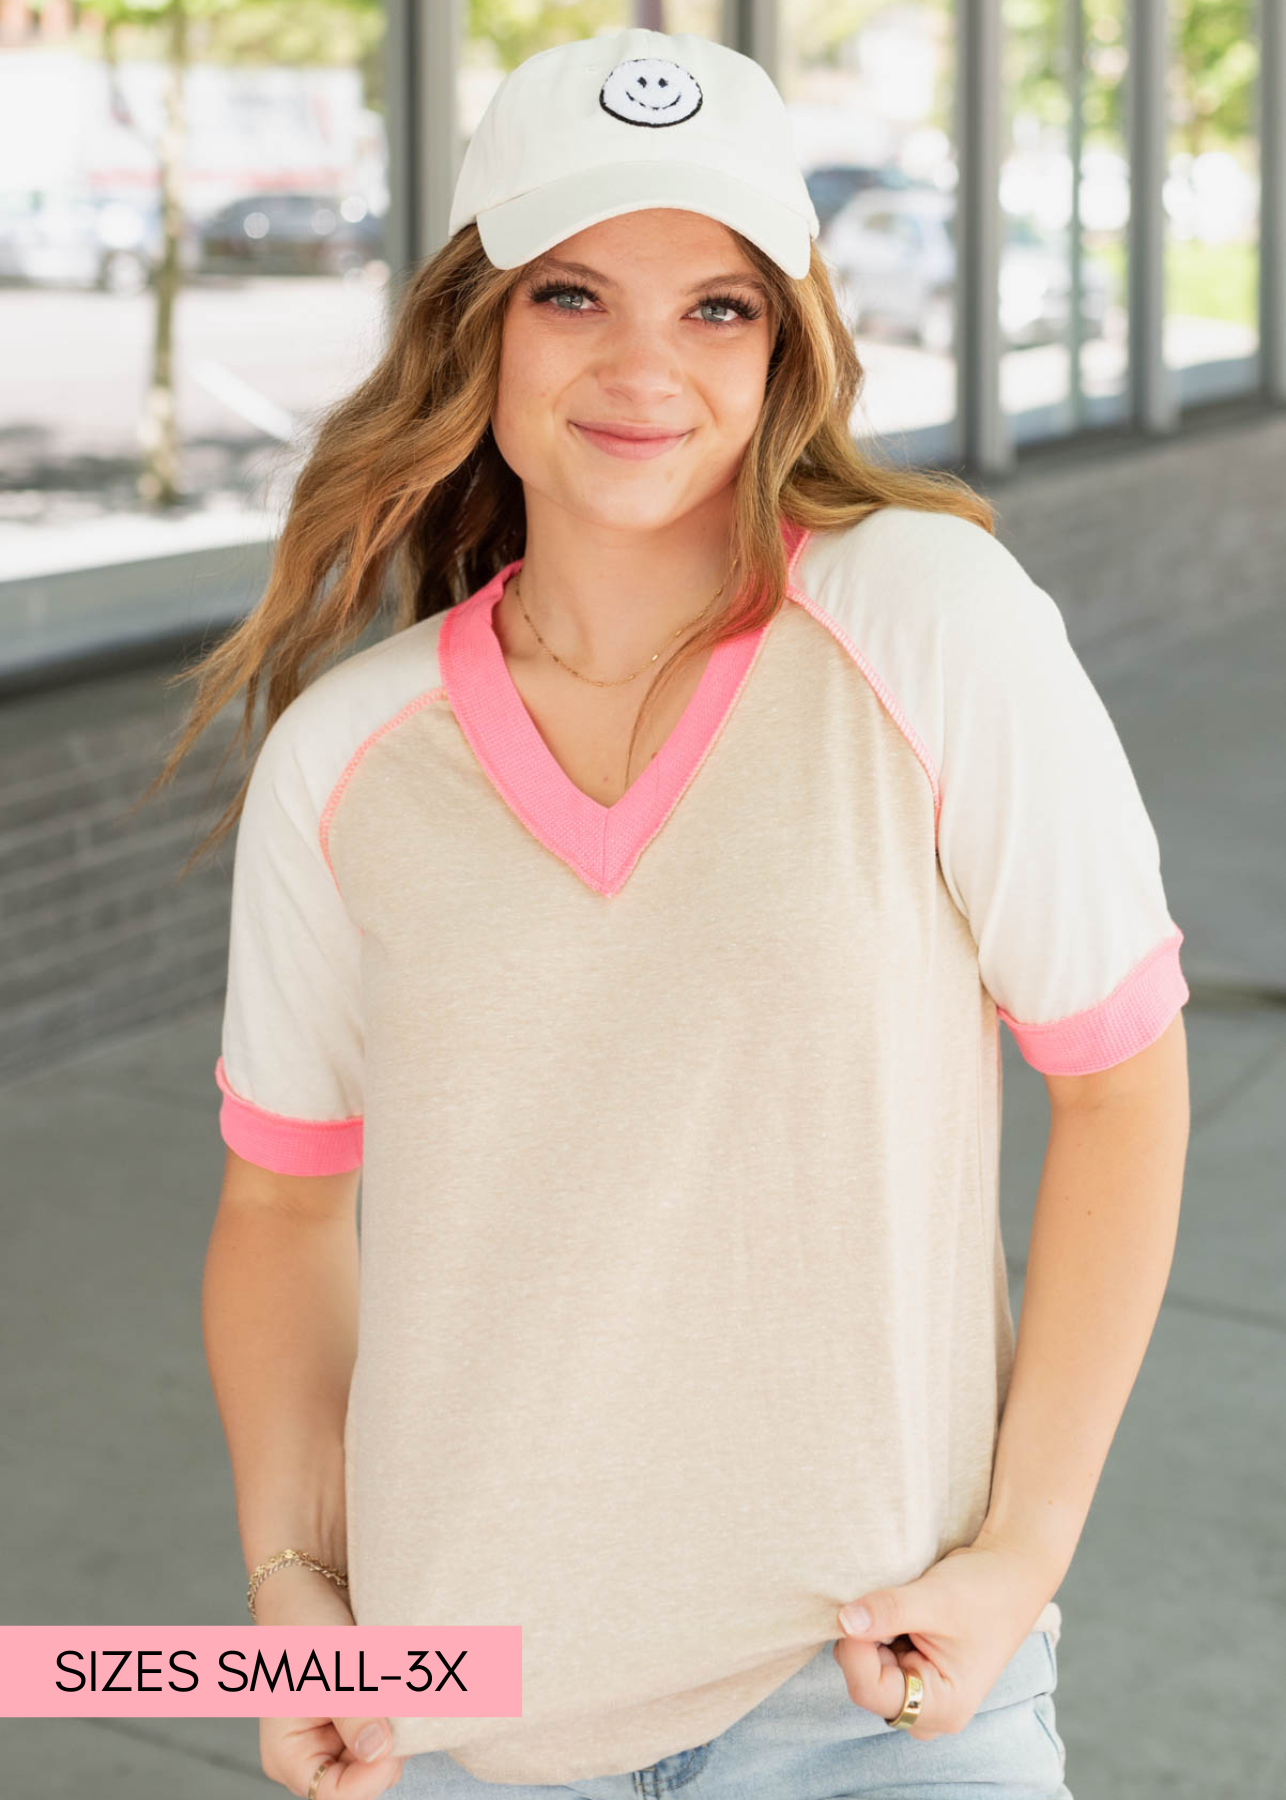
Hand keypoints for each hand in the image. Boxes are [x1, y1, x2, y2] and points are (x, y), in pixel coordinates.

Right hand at [254, 1565, 404, 1795]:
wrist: (311, 1580)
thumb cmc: (305, 1623)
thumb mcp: (329, 1669)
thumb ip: (354, 1712)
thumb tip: (379, 1750)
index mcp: (289, 1756)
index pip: (335, 1795)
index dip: (369, 1777)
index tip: (393, 1741)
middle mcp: (313, 1755)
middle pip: (362, 1778)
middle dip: (386, 1750)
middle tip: (400, 1708)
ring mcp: (337, 1738)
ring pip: (380, 1756)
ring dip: (395, 1729)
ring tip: (397, 1691)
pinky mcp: (359, 1717)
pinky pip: (387, 1732)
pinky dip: (399, 1715)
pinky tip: (402, 1689)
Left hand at [831, 1527, 1055, 1743]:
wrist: (1008, 1573)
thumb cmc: (984, 1592)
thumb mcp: (935, 1599)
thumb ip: (888, 1612)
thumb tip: (843, 1621)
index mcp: (942, 1707)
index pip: (872, 1691)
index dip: (854, 1650)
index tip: (852, 1610)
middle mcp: (928, 1709)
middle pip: (865, 1683)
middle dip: (861, 1642)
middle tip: (876, 1602)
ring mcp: (920, 1690)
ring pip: (866, 1669)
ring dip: (868, 1635)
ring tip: (893, 1605)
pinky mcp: (912, 1669)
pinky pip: (875, 1656)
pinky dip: (874, 1631)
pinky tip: (892, 1610)